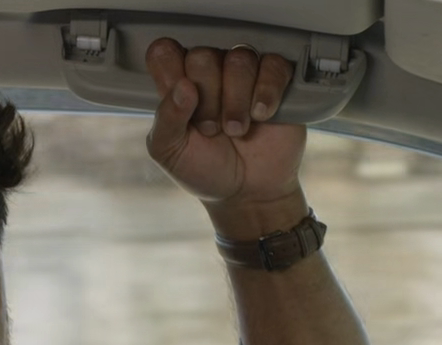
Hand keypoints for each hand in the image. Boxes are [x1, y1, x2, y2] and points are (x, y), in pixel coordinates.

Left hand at [144, 38, 306, 230]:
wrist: (248, 194)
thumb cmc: (204, 169)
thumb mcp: (169, 152)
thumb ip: (167, 119)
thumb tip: (183, 87)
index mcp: (177, 85)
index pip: (164, 52)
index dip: (171, 71)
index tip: (182, 104)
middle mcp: (208, 74)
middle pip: (203, 56)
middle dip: (207, 98)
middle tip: (211, 128)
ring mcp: (243, 76)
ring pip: (239, 59)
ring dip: (236, 100)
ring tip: (237, 130)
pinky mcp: (277, 81)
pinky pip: (274, 64)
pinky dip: (267, 91)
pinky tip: (263, 115)